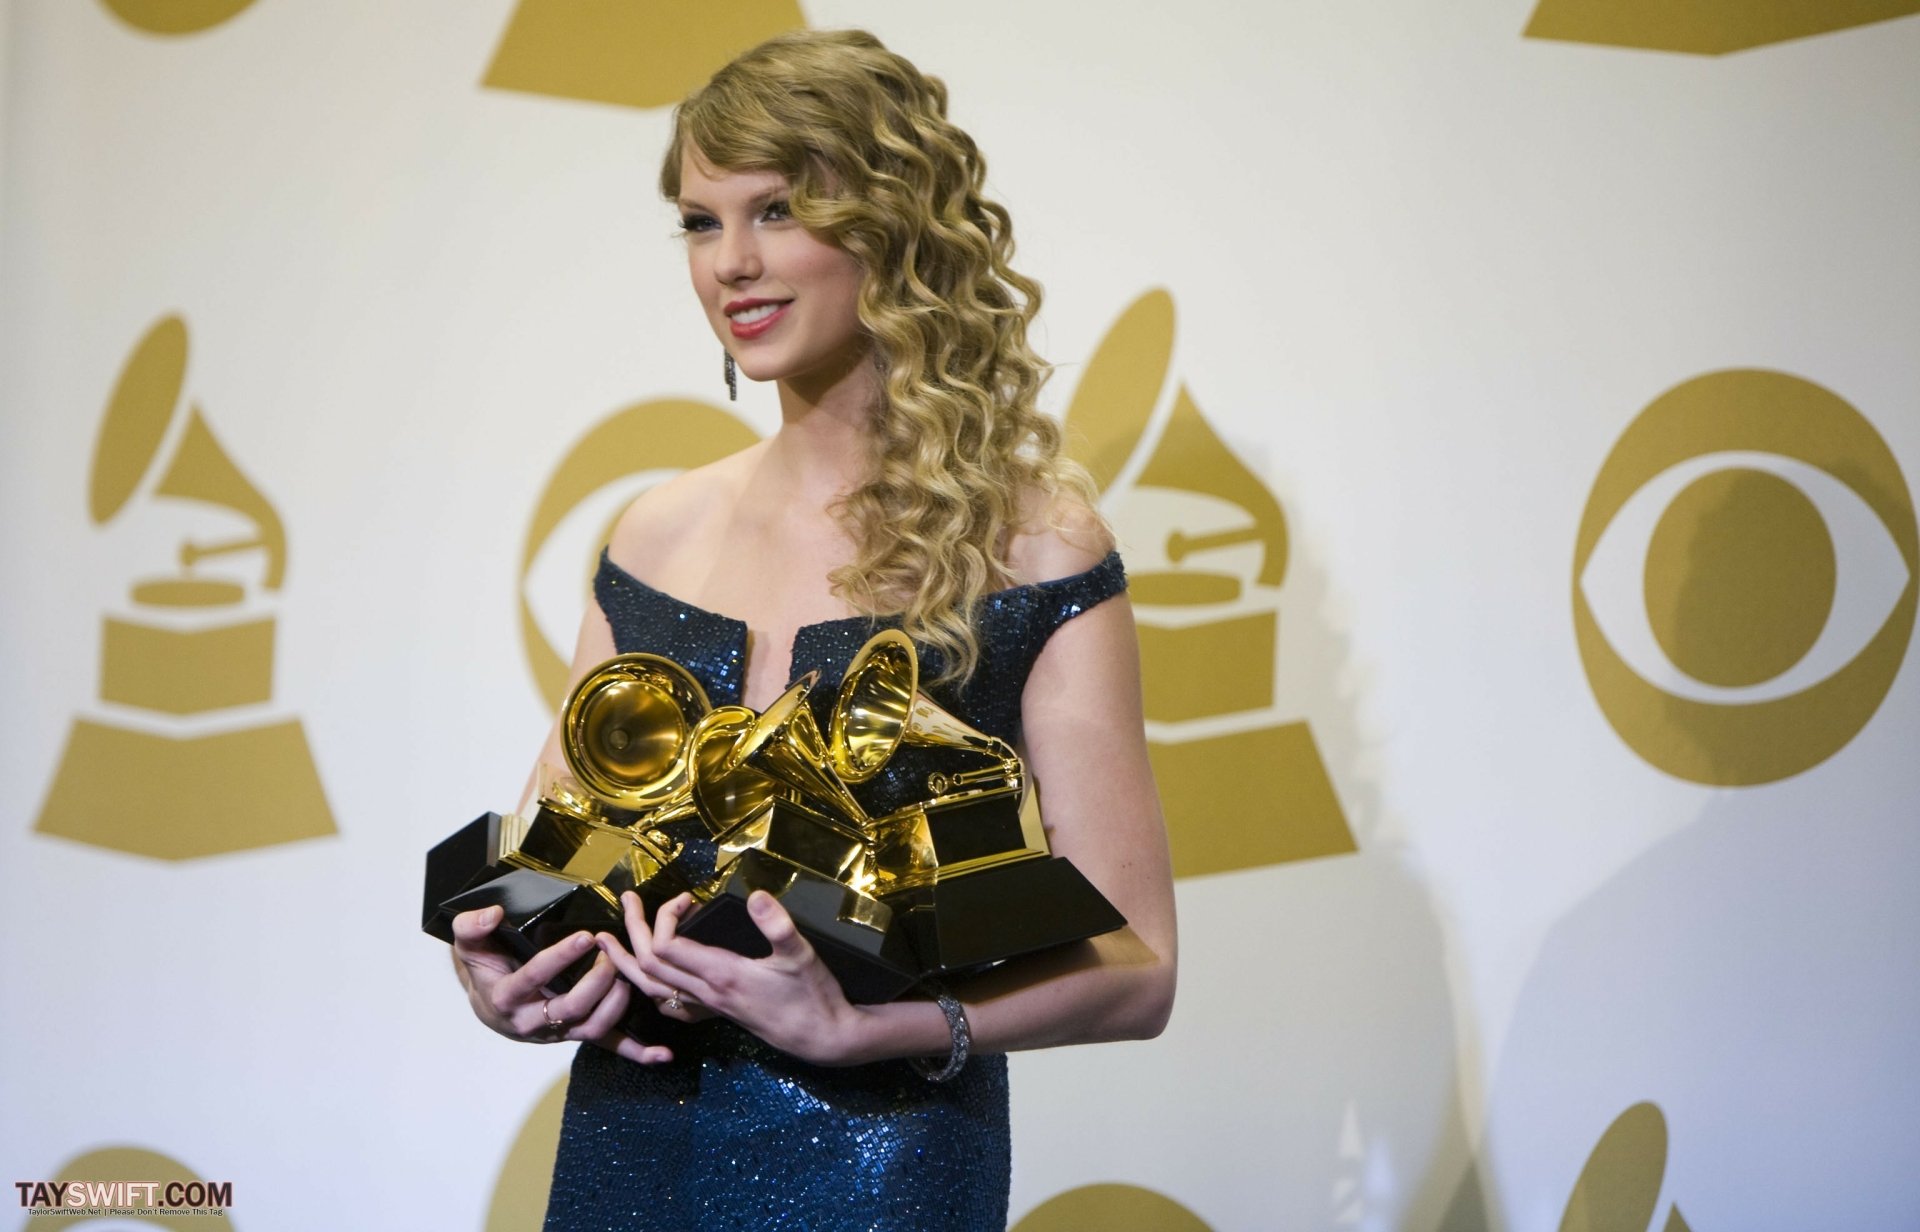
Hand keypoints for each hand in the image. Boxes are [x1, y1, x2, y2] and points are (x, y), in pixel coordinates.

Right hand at [449, 905, 672, 1064]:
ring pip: (591, 1027)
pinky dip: (636, 1052)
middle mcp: (532, 1021)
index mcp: (506, 997)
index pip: (533, 978)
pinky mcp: (576, 1034)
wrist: (489, 1000)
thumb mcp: (469, 944)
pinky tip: (662, 1055)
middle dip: (596, 981)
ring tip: (628, 977)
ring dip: (616, 1004)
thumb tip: (492, 915)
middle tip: (612, 955)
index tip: (584, 937)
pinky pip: (607, 1046)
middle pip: (569, 1008)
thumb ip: (472, 927)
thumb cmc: (485, 967)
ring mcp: (558, 1031)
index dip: (558, 959)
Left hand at [599, 890, 866, 1065]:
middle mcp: (706, 993)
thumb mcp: (802, 956)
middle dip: (633, 930)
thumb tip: (756, 893)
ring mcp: (708, 1006)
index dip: (664, 917)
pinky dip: (652, 985)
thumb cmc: (813, 996)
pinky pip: (669, 1003)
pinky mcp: (716, 1013)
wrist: (821, 1038)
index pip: (667, 946)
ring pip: (651, 988)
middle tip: (628, 900)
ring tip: (612, 940)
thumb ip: (778, 926)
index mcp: (721, 975)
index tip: (688, 897)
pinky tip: (652, 975)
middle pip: (649, 965)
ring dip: (630, 961)